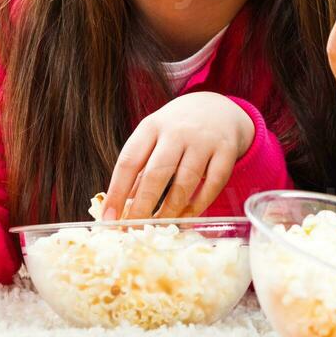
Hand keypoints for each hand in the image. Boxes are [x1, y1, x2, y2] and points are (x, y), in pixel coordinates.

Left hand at [101, 91, 255, 220]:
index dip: (117, 192)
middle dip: (143, 206)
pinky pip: (212, 184)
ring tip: (160, 227)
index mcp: (151, 126)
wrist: (217, 107)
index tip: (109, 217)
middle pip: (156, 173)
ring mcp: (203, 140)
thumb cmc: (177, 129)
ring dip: (171, 210)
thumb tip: (120, 206)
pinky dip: (198, 205)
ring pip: (185, 182)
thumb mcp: (154, 138)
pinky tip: (187, 217)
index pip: (129, 161)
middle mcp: (176, 131)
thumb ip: (139, 169)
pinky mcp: (226, 150)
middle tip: (134, 229)